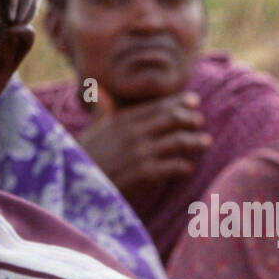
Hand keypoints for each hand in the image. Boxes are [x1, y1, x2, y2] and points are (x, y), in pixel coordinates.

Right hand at [76, 86, 210, 197]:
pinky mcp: (143, 174)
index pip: (156, 106)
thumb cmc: (81, 161)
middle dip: (189, 118)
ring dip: (194, 141)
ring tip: (205, 142)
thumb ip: (100, 111)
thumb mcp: (90, 131)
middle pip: (170, 119)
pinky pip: (173, 167)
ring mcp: (139, 153)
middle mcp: (132, 133)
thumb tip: (98, 90)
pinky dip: (183, 167)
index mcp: (120, 120)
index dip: (178, 102)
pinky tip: (187, 169)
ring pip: (177, 141)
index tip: (193, 101)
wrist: (73, 189)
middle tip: (200, 121)